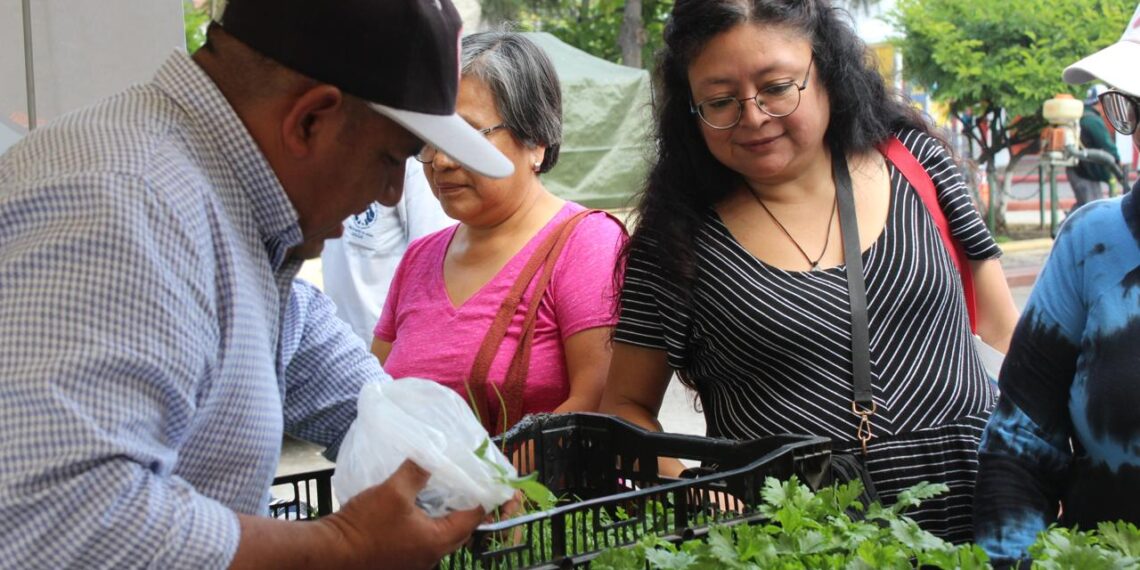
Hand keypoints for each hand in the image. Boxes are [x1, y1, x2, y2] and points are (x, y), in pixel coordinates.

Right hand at [320, 460, 484, 569]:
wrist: (330, 553)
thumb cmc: (366, 525)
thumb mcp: (394, 491)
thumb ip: (417, 470)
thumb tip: (432, 452)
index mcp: (437, 542)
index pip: (473, 518)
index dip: (482, 498)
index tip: (485, 480)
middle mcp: (431, 557)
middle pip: (459, 531)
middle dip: (465, 508)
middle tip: (466, 484)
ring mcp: (414, 562)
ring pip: (439, 537)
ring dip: (444, 517)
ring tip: (444, 492)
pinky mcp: (398, 560)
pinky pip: (422, 541)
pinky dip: (427, 525)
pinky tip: (416, 508)